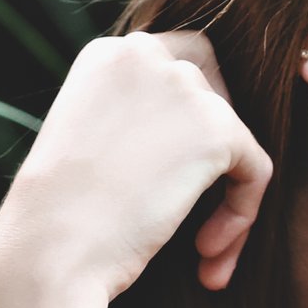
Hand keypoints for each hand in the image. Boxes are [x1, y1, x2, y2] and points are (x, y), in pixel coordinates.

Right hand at [0, 30, 273, 300]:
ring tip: (200, 250)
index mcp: (108, 54)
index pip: (182, 58)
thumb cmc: (63, 213)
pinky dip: (241, 214)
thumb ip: (139, 116)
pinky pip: (256, 172)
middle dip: (216, 150)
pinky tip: (206, 253)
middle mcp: (146, 54)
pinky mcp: (217, 130)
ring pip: (236, 143)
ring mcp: (184, 87)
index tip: (179, 166)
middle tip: (198, 202)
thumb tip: (192, 132)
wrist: (52, 247)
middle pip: (217, 94)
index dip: (193, 114)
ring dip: (227, 197)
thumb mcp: (91, 140)